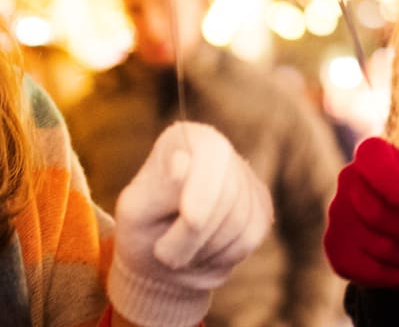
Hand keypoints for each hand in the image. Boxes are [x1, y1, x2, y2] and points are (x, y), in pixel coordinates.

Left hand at [107, 122, 272, 326]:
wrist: (162, 261)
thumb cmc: (143, 231)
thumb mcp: (137, 212)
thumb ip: (160, 190)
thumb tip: (182, 162)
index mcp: (185, 138)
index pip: (210, 152)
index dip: (204, 188)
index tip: (190, 219)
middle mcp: (220, 151)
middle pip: (228, 193)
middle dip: (194, 234)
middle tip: (164, 255)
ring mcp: (246, 179)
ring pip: (240, 219)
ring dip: (204, 248)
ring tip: (180, 252)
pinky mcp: (261, 210)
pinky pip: (249, 238)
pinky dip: (222, 256)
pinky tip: (203, 252)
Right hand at [323, 137, 398, 289]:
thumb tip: (398, 199)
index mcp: (373, 153)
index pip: (370, 158)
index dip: (390, 181)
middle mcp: (348, 178)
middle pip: (378, 212)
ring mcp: (337, 214)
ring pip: (380, 246)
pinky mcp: (335, 250)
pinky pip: (370, 271)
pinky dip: (397, 273)